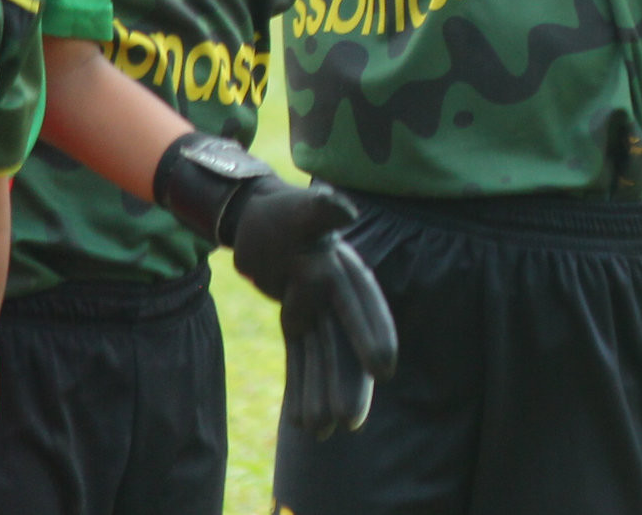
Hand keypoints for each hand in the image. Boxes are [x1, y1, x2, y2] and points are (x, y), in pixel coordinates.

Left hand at [229, 180, 398, 435]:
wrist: (256, 218)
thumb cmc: (282, 212)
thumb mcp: (302, 210)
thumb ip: (322, 211)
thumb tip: (343, 208)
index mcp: (346, 272)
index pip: (363, 308)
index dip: (373, 338)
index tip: (384, 369)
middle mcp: (338, 297)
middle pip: (347, 345)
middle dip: (349, 384)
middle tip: (350, 422)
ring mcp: (318, 312)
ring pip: (323, 360)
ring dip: (322, 394)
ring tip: (320, 434)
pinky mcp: (298, 322)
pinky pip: (300, 360)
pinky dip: (301, 387)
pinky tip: (299, 421)